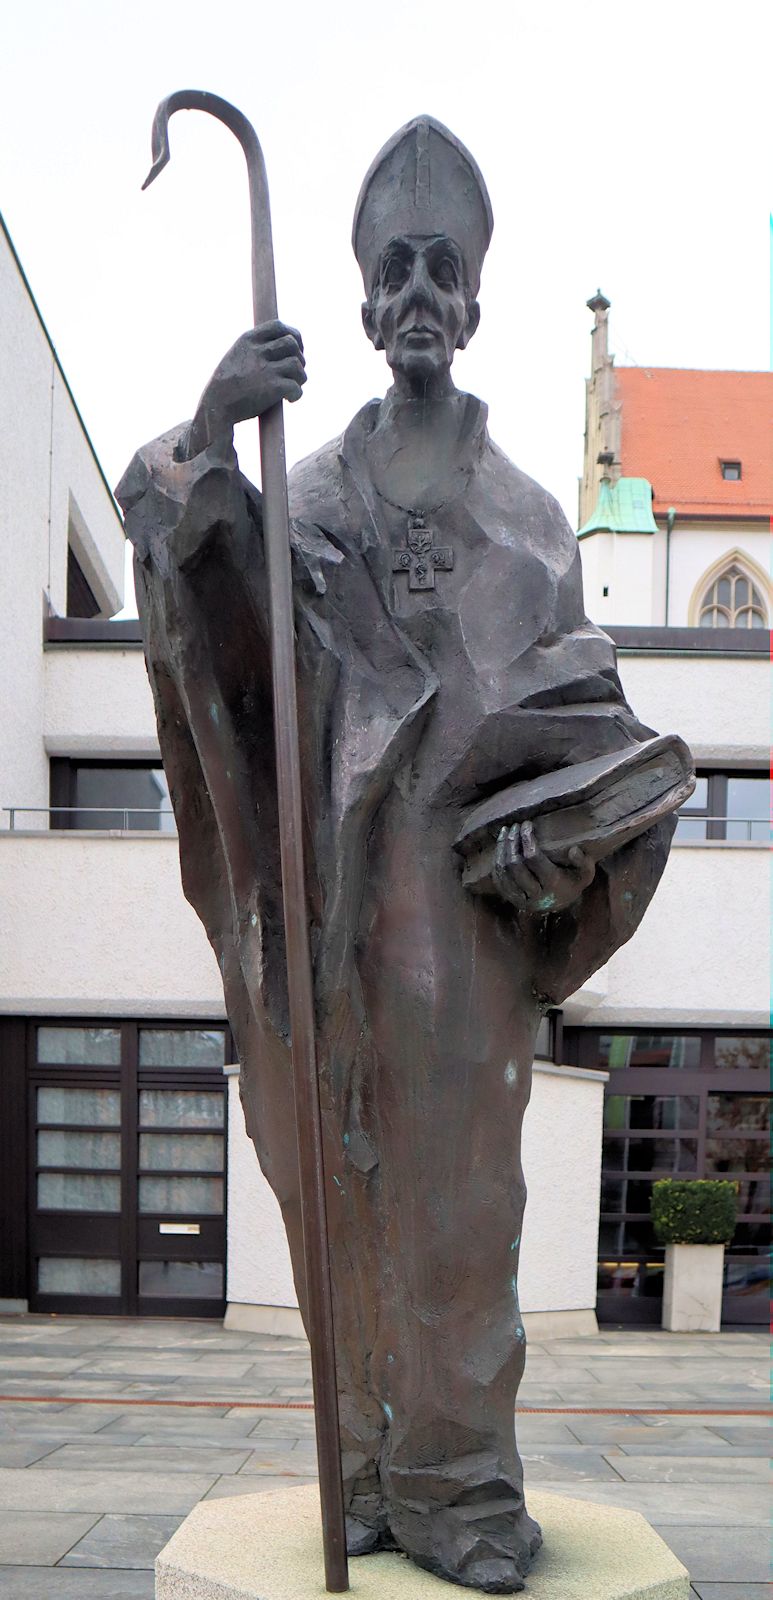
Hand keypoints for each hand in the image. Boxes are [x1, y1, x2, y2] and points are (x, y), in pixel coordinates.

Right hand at [186, 321, 305, 453]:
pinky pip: (296, 386)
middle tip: (295, 372)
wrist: (215, 407)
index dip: (293, 335)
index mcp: (248, 340)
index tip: (297, 347)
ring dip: (300, 377)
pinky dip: (297, 394)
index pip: (278, 326)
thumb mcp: (236, 357)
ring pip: (297, 365)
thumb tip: (281, 347)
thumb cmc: (226, 386)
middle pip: (292, 343)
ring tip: (293, 387)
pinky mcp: (272, 388)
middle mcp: (257, 351)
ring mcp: (265, 369)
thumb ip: (255, 350)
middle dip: (300, 357)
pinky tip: (289, 399)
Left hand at [492, 819, 594, 914]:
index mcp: (552, 885)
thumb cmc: (572, 883)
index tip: (527, 824)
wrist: (560, 905)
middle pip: (514, 865)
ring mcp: (520, 898)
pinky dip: (497, 860)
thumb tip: (573, 850)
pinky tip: (501, 845)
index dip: (527, 839)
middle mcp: (534, 894)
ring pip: (503, 871)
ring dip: (502, 848)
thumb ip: (584, 862)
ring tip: (505, 831)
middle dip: (512, 842)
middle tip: (515, 826)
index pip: (533, 858)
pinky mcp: (510, 898)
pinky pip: (498, 878)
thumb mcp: (585, 874)